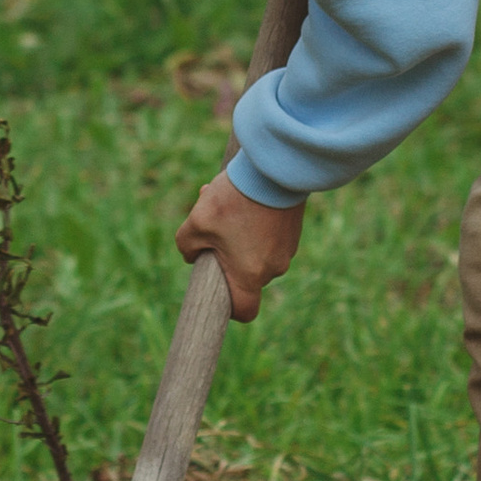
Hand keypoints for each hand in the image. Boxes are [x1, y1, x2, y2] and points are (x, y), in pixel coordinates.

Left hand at [176, 171, 304, 320]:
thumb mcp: (196, 222)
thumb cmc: (234, 200)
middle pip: (245, 274)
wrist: (274, 169)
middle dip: (226, 254)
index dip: (230, 308)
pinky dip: (255, 224)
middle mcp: (273, 268)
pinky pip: (269, 237)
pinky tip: (245, 197)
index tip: (219, 289)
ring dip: (238, 235)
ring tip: (227, 202)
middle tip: (212, 225)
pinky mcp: (293, 230)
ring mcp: (287, 249)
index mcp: (250, 275)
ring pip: (255, 252)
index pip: (245, 311)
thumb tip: (193, 255)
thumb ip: (187, 246)